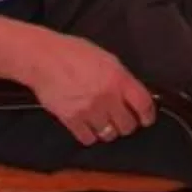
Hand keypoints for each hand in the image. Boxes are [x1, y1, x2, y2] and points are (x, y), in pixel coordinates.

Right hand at [24, 33, 154, 147]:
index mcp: (118, 78)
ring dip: (109, 131)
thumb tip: (133, 96)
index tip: (146, 119)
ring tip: (104, 123)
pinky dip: (90, 135)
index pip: (144, 104)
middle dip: (127, 124)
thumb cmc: (74, 53)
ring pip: (109, 135)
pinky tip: (88, 126)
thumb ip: (121, 78)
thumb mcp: (106, 59)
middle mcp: (107, 97)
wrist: (43, 59)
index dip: (148, 115)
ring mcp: (89, 110)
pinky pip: (88, 139)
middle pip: (128, 125)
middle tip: (122, 120)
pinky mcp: (71, 120)